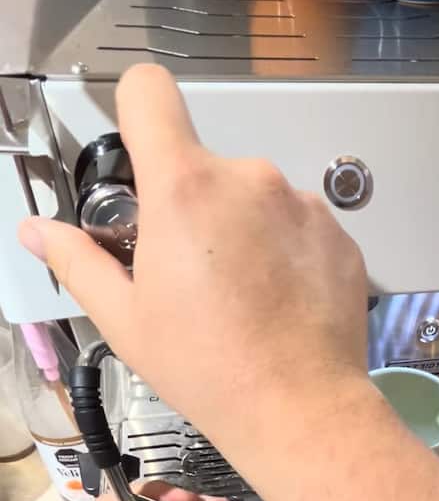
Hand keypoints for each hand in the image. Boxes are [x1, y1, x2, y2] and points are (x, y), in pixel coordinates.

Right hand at [18, 65, 368, 486]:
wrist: (299, 408)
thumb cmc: (214, 369)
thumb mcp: (126, 319)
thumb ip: (78, 261)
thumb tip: (39, 233)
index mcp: (184, 189)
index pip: (149, 93)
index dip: (136, 107)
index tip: (136, 136)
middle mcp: (247, 180)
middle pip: (202, 164)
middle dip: (189, 205)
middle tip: (185, 268)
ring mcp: (300, 203)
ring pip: (254, 197)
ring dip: (241, 230)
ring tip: (236, 293)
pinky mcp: (337, 232)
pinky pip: (298, 224)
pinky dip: (284, 252)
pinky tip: (273, 301)